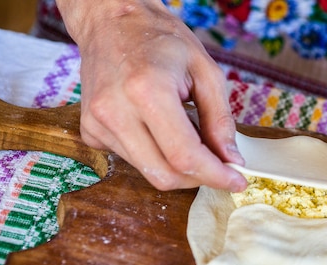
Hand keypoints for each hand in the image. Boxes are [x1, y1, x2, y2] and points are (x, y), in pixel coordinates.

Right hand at [58, 0, 246, 190]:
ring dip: (177, 166)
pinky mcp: (90, 131)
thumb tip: (231, 160)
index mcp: (148, 91)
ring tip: (187, 135)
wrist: (111, 21)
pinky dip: (155, 155)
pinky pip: (131, 160)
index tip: (236, 182)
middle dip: (198, 178)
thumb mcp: (205, 71)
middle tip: (219, 167)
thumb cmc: (161, 39)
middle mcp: (116, 111)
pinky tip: (158, 129)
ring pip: (148, 172)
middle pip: (165, 175)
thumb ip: (220, 120)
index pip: (185, 156)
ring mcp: (98, 123)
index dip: (215, 175)